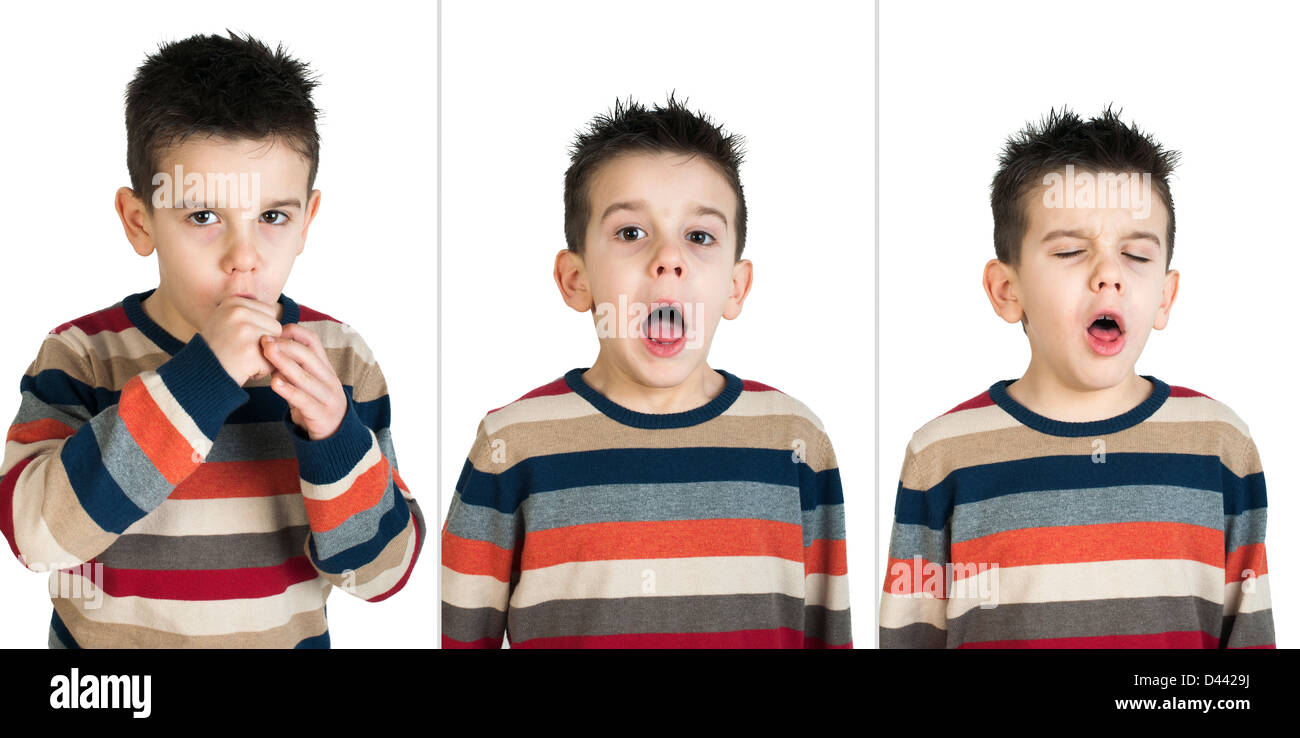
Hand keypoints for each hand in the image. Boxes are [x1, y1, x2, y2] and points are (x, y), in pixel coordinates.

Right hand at [201, 297, 282, 384]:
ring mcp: (244, 331)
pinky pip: (272, 362)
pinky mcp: (249, 352)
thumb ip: (246, 312)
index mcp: (233, 302)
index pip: (269, 311)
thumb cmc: (216, 350)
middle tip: (241, 351)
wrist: (198, 375)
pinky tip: (242, 370)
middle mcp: (238, 312)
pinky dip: (261, 371)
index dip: (260, 329)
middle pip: (276, 326)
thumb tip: (269, 305)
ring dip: (264, 357)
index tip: (239, 337)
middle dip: (265, 343)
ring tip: (241, 359)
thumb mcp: (224, 321)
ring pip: (277, 344)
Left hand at [262, 323, 347, 440]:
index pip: (313, 342)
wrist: (335, 436)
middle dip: (285, 346)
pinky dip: (289, 390)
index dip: (294, 332)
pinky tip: (275, 384)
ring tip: (267, 353)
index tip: (274, 331)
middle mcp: (329, 379)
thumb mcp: (305, 384)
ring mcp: (328, 397)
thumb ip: (290, 369)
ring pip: (305, 377)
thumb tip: (267, 349)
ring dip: (284, 363)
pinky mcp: (322, 415)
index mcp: (325, 368)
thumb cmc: (314, 405)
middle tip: (264, 341)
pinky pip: (304, 400)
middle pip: (308, 356)